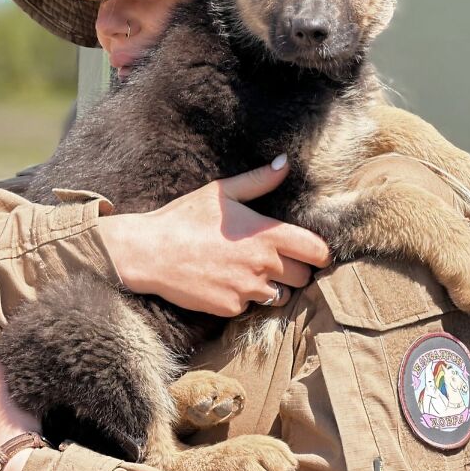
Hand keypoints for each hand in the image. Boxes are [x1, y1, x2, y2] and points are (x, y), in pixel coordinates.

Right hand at [98, 154, 331, 315]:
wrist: (149, 252)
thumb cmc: (185, 218)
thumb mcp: (221, 192)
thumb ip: (258, 180)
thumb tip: (285, 162)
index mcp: (266, 235)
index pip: (317, 252)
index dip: (320, 253)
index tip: (311, 252)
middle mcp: (262, 265)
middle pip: (304, 278)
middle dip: (295, 270)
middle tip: (275, 259)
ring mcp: (247, 290)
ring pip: (280, 296)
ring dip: (272, 286)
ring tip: (249, 270)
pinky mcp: (230, 308)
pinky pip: (249, 307)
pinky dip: (243, 298)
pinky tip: (224, 281)